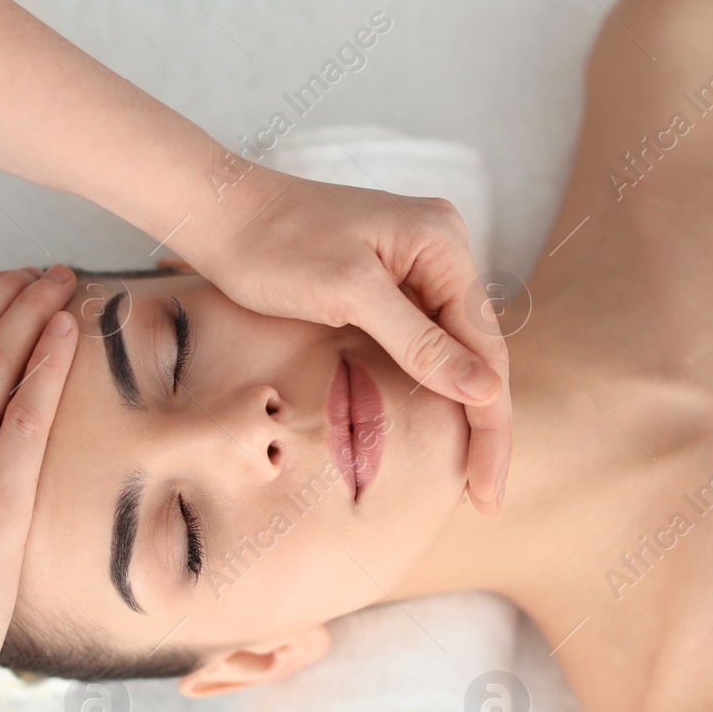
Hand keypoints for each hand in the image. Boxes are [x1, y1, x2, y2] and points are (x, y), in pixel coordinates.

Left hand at [187, 167, 511, 514]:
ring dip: (464, 411)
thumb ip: (419, 343)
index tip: (487, 487)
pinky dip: (434, 386)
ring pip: (455, 349)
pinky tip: (440, 428)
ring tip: (470, 477)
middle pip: (479, 350)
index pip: (485, 346)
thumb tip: (485, 390)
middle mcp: (442, 248)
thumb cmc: (274, 245)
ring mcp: (418, 263)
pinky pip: (425, 339)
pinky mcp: (390, 279)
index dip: (491, 423)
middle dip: (484, 425)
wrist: (221, 213)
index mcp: (442, 242)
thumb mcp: (348, 295)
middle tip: (485, 498)